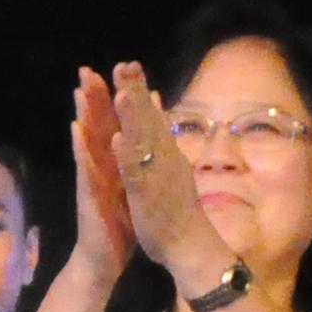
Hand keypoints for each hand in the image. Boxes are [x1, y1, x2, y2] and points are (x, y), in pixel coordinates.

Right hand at [65, 69, 139, 286]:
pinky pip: (85, 168)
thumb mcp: (130, 190)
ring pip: (87, 143)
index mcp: (114, 165)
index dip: (115, 100)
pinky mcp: (88, 196)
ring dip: (83, 116)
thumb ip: (133, 165)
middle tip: (87, 70)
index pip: (114, 127)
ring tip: (79, 90)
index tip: (119, 73)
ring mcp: (92, 181)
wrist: (106, 259)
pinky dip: (81, 148)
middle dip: (93, 98)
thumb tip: (141, 145)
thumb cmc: (120, 225)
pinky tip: (76, 129)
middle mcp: (100, 169)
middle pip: (97, 128)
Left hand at [103, 66, 229, 284]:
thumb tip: (163, 120)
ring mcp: (155, 177)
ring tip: (121, 91)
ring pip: (142, 143)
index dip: (139, 90)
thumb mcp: (173, 171)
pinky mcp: (147, 197)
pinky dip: (127, 157)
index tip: (128, 64)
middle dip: (135, 91)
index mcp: (165, 154)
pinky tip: (118, 140)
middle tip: (124, 64)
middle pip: (147, 120)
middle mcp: (163, 159)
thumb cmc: (179, 212)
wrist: (193, 247)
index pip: (151, 116)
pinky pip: (136, 175)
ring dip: (133, 117)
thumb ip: (167, 144)